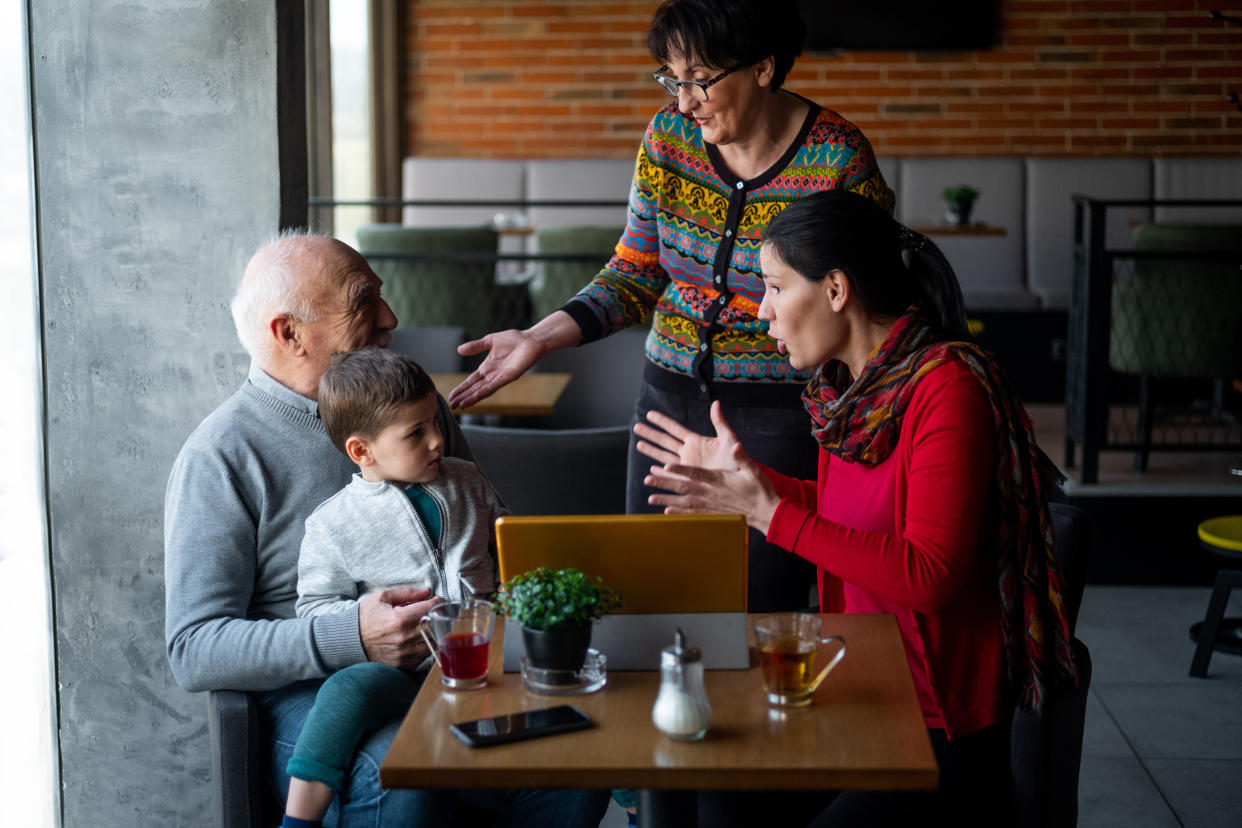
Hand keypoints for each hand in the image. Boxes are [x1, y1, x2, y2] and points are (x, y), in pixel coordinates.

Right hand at [358, 587, 442, 668]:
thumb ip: (406, 592)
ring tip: (430, 625)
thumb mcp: (381, 597)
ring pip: (432, 643)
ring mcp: (404, 653)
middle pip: (435, 626)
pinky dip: (425, 646)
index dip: (437, 602)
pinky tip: (420, 638)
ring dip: (434, 632)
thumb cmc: (365, 617)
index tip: (438, 600)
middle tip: (437, 612)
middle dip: (439, 617)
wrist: (349, 640)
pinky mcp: (403, 664)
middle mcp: (404, 638)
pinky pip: (423, 656)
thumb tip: (426, 591)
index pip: (429, 609)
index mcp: (400, 619)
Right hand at [448, 311, 581, 409]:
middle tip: (452, 406)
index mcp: (487, 367)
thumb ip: (475, 347)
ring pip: (482, 390)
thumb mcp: (489, 341)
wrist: (531, 339)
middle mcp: (492, 375)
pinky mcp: (509, 377)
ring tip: (460, 405)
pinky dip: (483, 392)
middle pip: (475, 388)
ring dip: (471, 398)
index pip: (471, 381)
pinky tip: (475, 397)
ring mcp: (500, 377)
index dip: (461, 388)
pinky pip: (494, 386)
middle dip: (463, 397)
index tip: (451, 396)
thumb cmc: (514, 339)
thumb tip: (459, 350)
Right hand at [634, 399, 740, 470]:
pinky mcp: (688, 479)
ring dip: (651, 451)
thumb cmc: (737, 459)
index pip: (675, 428)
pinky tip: (651, 470)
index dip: (662, 421)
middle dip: (650, 434)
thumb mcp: (729, 439)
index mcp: (696, 441)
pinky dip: (661, 473)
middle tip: (636, 427)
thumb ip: (720, 423)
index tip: (650, 414)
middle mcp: (689, 453)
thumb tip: (716, 403)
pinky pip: (671, 475)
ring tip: (638, 444)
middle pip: (665, 441)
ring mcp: (687, 466)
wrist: (741, 479)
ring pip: (664, 457)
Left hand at [639, 402, 781, 534]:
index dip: (681, 470)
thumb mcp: (753, 469)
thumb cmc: (759, 488)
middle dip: (665, 483)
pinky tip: (666, 511)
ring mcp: (710, 504)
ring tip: (650, 498)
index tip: (666, 466)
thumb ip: (742, 457)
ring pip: (684, 501)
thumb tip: (736, 445)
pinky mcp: (712, 512)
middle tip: (647, 480)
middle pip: (684, 487)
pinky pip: (692, 513)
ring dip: (667, 499)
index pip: (696, 473)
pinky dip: (678, 512)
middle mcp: (711, 493)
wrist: (765, 511)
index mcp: (719, 480)